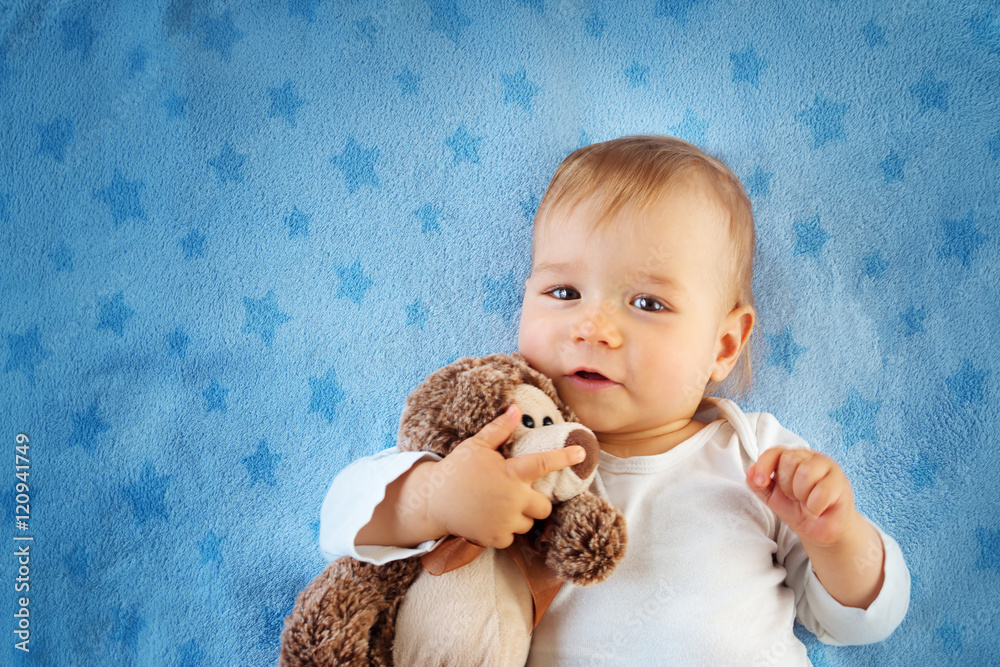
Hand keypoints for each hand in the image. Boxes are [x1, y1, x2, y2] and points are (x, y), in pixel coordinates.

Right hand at [424, 404, 585, 548]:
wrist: (433, 501)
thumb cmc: (457, 470)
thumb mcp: (476, 446)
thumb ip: (499, 430)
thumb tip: (515, 409)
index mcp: (511, 473)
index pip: (544, 463)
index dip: (565, 457)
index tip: (582, 453)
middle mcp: (513, 499)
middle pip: (544, 506)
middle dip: (536, 502)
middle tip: (517, 495)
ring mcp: (505, 522)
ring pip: (528, 523)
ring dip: (520, 517)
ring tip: (499, 506)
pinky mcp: (496, 539)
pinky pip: (512, 538)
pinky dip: (505, 530)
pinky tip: (490, 519)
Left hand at [746, 447, 862, 547]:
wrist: (821, 531)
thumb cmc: (797, 509)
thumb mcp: (772, 497)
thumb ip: (758, 484)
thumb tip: (750, 470)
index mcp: (792, 458)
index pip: (774, 451)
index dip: (764, 465)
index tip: (761, 482)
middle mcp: (810, 457)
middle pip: (789, 460)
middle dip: (786, 485)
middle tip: (795, 497)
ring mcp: (828, 467)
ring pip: (805, 472)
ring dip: (801, 494)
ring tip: (807, 501)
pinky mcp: (841, 482)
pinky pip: (821, 491)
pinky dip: (815, 506)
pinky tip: (818, 508)